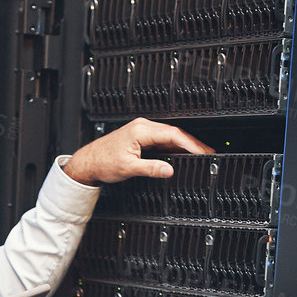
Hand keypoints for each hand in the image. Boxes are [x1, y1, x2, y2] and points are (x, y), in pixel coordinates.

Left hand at [62, 119, 213, 184]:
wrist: (88, 162)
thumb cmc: (103, 162)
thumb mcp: (129, 168)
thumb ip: (151, 168)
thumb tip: (169, 169)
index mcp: (141, 130)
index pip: (173, 135)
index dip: (191, 144)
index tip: (203, 152)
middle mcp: (142, 127)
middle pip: (174, 133)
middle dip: (192, 143)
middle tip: (208, 153)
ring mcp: (141, 131)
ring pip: (169, 136)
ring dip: (184, 144)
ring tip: (199, 154)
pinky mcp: (140, 138)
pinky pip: (162, 140)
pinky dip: (173, 146)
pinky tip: (181, 153)